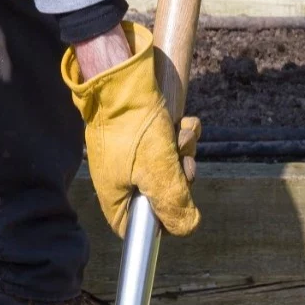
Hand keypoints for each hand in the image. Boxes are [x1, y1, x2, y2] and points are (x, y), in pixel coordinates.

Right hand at [61, 22, 200, 237]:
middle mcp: (123, 179)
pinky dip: (178, 134)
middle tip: (179, 161)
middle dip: (179, 177)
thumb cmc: (132, 125)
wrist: (121, 76)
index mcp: (116, 197)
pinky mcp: (144, 136)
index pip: (139, 228)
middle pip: (163, 196)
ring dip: (182, 150)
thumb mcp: (158, 171)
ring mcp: (133, 157)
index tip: (178, 203)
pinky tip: (176, 122)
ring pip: (170, 167)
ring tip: (175, 133)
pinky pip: (169, 144)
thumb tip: (188, 227)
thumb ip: (174, 204)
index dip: (163, 221)